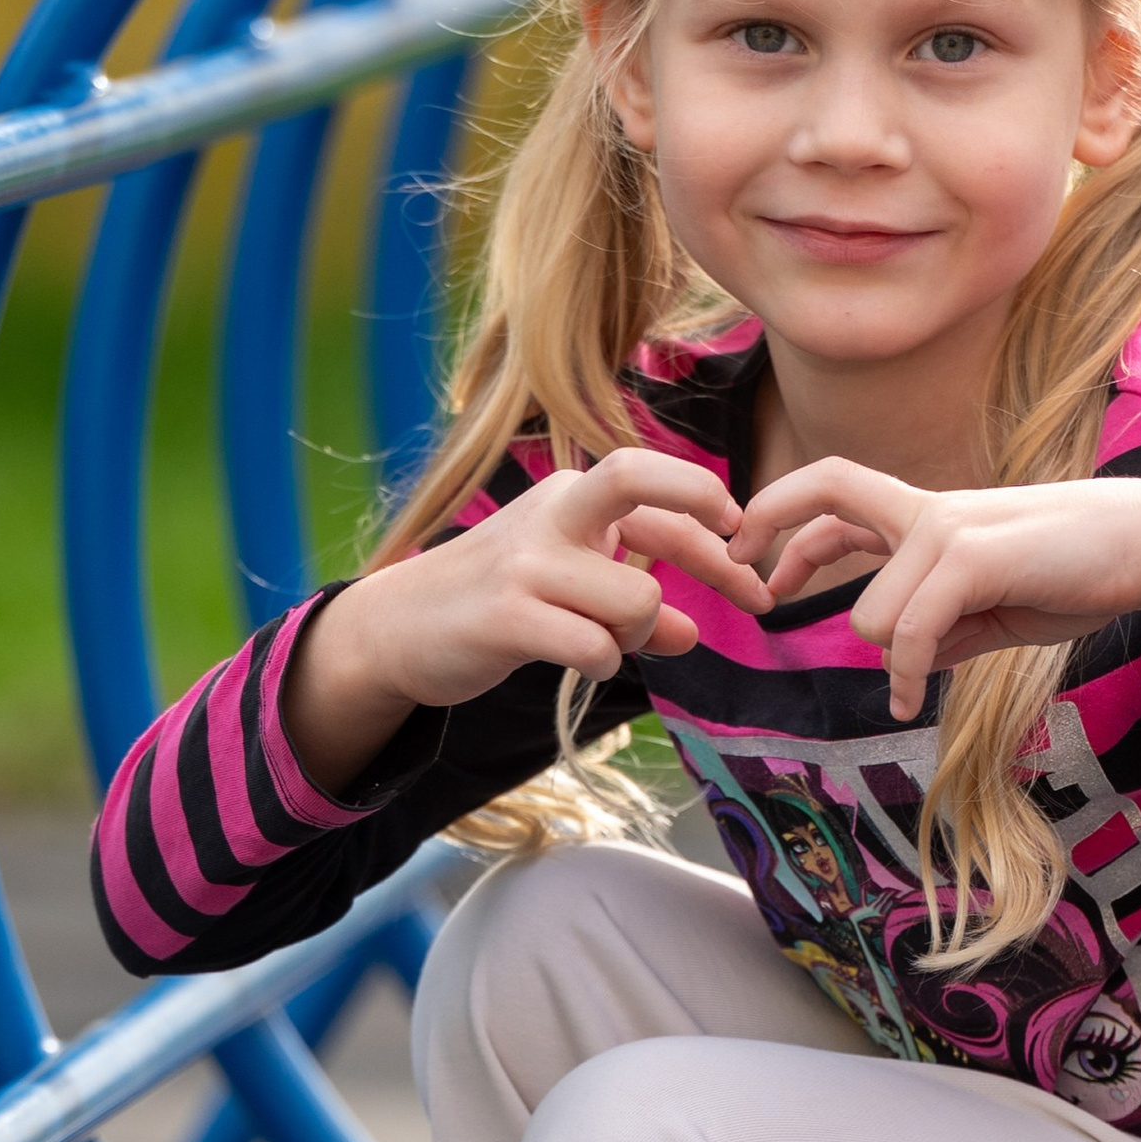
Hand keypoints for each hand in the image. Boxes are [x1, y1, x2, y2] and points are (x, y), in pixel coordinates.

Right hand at [284, 450, 768, 792]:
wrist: (396, 630)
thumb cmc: (490, 604)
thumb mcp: (566, 591)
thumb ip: (630, 605)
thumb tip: (693, 633)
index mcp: (569, 497)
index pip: (655, 487)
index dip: (713, 515)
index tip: (744, 542)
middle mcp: (550, 516)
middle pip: (637, 480)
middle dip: (701, 521)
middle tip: (743, 579)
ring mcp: (526, 564)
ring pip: (636, 596)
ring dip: (639, 632)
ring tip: (604, 641)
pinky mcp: (506, 616)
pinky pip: (595, 646)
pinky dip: (603, 662)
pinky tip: (577, 661)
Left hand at [734, 461, 1140, 721]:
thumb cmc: (1077, 570)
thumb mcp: (997, 606)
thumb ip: (947, 627)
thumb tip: (907, 661)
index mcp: (929, 514)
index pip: (834, 491)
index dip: (782, 515)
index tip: (751, 557)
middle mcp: (928, 511)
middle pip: (826, 503)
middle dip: (780, 544)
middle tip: (759, 594)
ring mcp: (948, 529)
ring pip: (869, 612)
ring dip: (891, 655)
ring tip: (921, 679)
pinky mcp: (972, 557)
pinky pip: (908, 631)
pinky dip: (904, 674)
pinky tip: (908, 701)